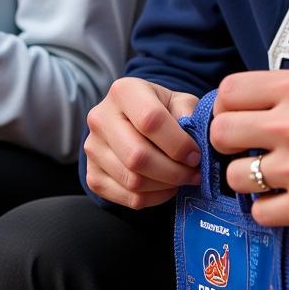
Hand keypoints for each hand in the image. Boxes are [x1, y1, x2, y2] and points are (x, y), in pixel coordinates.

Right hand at [83, 77, 200, 208]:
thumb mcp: (179, 101)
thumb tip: (195, 143)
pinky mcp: (92, 175)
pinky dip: (154, 198)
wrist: (135, 120)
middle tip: (193, 173)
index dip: (177, 143)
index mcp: (124, 91)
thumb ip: (189, 116)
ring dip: (166, 186)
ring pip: (133, 181)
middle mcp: (101, 118)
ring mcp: (92, 148)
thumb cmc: (162, 109)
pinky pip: (128, 198)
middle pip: (137, 156)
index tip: (195, 154)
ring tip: (183, 179)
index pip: (150, 120)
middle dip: (173, 171)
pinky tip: (167, 187)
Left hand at [211, 70, 288, 228]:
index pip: (229, 91)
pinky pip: (259, 211)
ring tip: (272, 174)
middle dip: (229, 142)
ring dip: (249, 178)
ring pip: (235, 176)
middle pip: (221, 132)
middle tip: (246, 147)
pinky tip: (287, 195)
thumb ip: (282, 91)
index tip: (235, 115)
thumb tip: (238, 104)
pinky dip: (269, 207)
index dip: (226, 105)